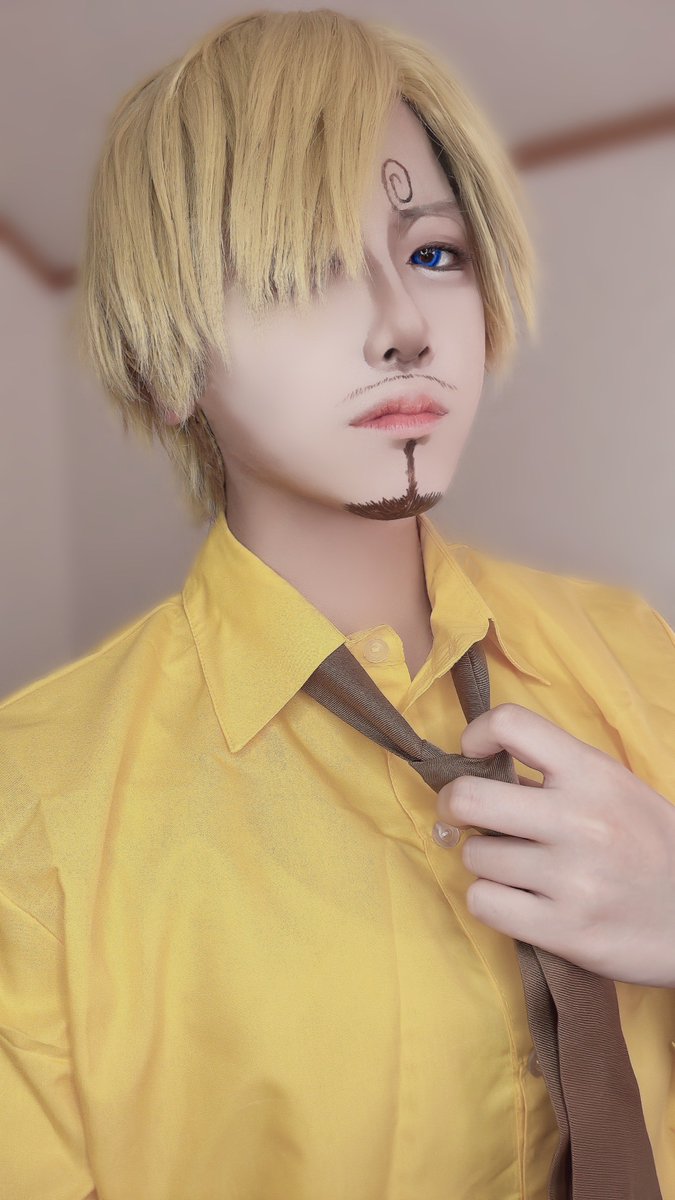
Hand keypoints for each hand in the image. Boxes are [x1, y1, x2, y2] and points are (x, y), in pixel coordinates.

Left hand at [436, 703, 674, 986]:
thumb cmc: (651, 847)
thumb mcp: (617, 790)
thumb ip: (557, 775)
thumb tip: (480, 766)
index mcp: (594, 774)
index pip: (512, 723)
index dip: (477, 734)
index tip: (474, 754)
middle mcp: (580, 820)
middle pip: (469, 798)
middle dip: (454, 805)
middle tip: (465, 816)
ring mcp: (571, 878)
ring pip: (474, 855)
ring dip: (484, 861)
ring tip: (515, 867)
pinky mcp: (563, 929)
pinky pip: (482, 902)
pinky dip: (490, 901)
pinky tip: (516, 900)